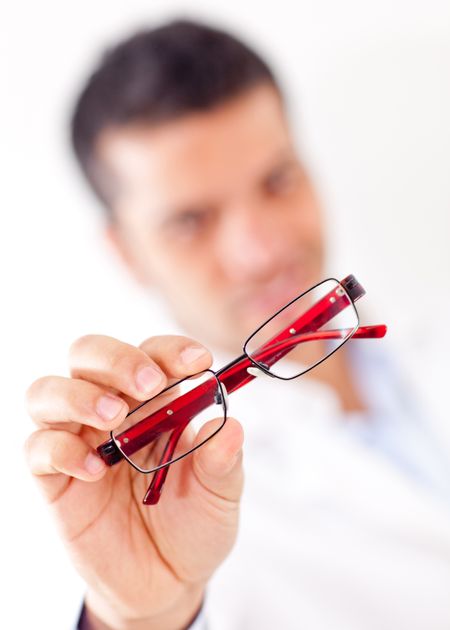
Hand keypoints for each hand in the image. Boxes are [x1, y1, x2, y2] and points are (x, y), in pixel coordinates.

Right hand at [25, 335, 243, 629]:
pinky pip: (38, 448)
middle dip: (117, 359)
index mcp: (154, 401)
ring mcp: (79, 440)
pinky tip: (95, 471)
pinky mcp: (54, 477)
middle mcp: (112, 410)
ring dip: (81, 395)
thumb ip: (224, 460)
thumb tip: (231, 424)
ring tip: (114, 418)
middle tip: (149, 385)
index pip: (151, 354)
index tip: (197, 361)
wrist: (166, 580)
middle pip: (89, 354)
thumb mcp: (220, 494)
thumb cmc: (193, 523)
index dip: (170, 350)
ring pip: (49, 391)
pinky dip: (61, 449)